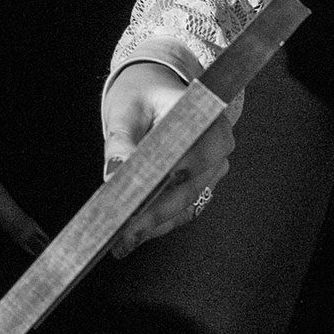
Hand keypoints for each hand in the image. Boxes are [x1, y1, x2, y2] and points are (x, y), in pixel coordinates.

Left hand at [100, 61, 233, 258]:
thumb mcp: (126, 110)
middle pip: (190, 188)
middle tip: (123, 232)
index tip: (144, 199)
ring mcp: (211, 171)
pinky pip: (181, 210)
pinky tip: (131, 235)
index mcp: (208, 120)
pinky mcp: (198, 186)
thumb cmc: (142, 95)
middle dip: (155, 214)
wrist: (155, 92)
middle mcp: (218, 149)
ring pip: (186, 206)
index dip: (172, 180)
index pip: (197, 155)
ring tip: (121, 241)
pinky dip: (157, 224)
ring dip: (155, 226)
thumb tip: (116, 172)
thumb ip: (121, 139)